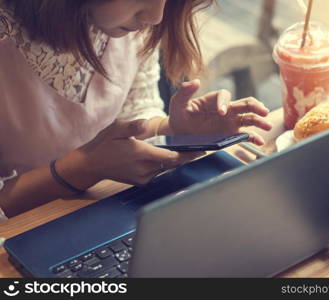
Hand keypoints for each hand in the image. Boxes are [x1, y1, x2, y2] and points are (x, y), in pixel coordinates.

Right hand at [77, 120, 203, 185]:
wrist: (91, 165)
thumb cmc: (104, 144)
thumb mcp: (116, 129)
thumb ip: (133, 126)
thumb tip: (146, 123)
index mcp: (142, 154)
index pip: (172, 157)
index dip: (188, 155)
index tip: (201, 151)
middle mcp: (145, 169)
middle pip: (172, 164)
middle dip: (185, 157)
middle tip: (199, 150)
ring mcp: (143, 177)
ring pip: (165, 168)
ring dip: (173, 161)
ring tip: (185, 152)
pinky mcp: (141, 181)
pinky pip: (157, 172)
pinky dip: (163, 165)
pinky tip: (165, 158)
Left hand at [168, 79, 272, 145]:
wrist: (180, 135)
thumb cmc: (179, 117)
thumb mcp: (177, 104)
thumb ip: (184, 92)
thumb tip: (195, 81)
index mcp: (214, 100)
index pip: (224, 96)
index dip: (224, 102)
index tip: (221, 113)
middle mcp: (226, 109)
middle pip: (245, 103)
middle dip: (255, 106)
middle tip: (263, 111)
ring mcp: (230, 122)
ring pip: (249, 118)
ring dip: (259, 120)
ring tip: (267, 125)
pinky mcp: (231, 134)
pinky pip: (245, 134)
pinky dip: (253, 137)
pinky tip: (259, 141)